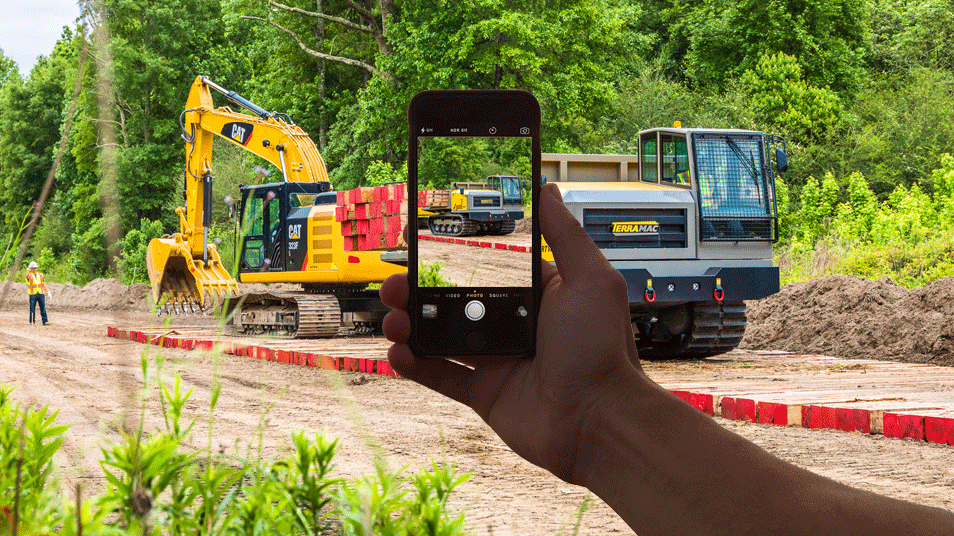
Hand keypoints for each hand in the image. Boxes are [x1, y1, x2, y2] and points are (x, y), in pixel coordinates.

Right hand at [380, 183, 643, 482]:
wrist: (600, 420)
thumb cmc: (602, 349)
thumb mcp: (590, 279)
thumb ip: (563, 235)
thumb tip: (548, 190)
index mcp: (537, 300)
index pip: (487, 274)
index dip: (452, 262)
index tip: (422, 246)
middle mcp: (515, 329)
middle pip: (455, 306)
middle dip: (419, 295)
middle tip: (394, 286)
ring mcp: (498, 363)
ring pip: (441, 339)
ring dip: (411, 328)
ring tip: (392, 320)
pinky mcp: (485, 395)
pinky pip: (442, 377)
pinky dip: (416, 366)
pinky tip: (397, 353)